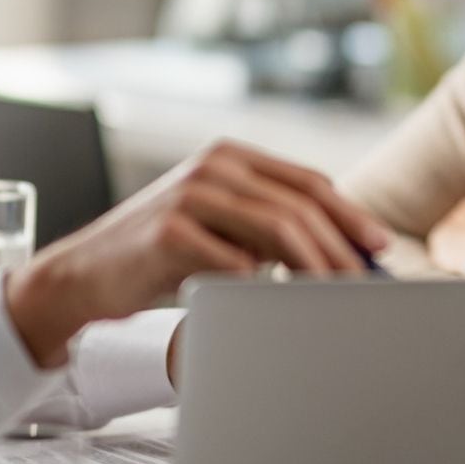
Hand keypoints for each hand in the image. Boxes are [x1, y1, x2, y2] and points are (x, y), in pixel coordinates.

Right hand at [4, 142, 387, 366]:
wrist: (84, 276)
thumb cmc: (160, 256)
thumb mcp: (219, 227)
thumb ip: (266, 226)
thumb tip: (339, 253)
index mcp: (230, 158)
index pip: (308, 183)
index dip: (351, 215)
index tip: (380, 248)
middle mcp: (213, 167)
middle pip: (299, 206)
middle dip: (340, 248)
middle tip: (363, 284)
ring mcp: (190, 194)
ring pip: (277, 228)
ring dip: (314, 267)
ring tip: (333, 297)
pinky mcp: (169, 230)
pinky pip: (234, 260)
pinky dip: (261, 285)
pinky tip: (275, 306)